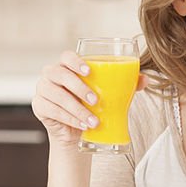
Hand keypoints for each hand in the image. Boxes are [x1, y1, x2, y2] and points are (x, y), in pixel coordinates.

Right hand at [31, 51, 147, 150]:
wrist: (78, 130)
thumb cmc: (92, 105)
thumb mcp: (109, 94)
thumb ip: (126, 84)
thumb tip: (146, 79)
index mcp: (67, 65)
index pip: (67, 56)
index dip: (76, 61)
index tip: (90, 71)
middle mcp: (51, 74)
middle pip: (60, 74)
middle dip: (78, 87)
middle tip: (96, 100)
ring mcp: (42, 90)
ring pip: (57, 96)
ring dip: (76, 109)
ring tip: (93, 121)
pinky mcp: (39, 106)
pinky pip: (52, 111)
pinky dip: (69, 119)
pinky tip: (82, 125)